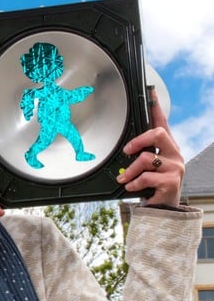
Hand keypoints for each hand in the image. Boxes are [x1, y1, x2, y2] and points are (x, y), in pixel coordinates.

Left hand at [116, 87, 184, 205]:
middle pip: (158, 134)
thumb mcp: (147, 166)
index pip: (163, 123)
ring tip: (124, 179)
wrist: (162, 208)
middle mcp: (174, 154)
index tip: (151, 92)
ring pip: (145, 159)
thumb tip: (124, 146)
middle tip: (127, 151)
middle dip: (138, 141)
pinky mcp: (171, 182)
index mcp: (168, 147)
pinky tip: (130, 187)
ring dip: (129, 170)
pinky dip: (133, 183)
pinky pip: (145, 177)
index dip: (156, 108)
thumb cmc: (152, 184)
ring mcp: (175, 168)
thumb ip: (141, 153)